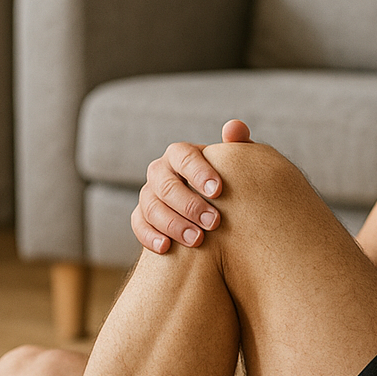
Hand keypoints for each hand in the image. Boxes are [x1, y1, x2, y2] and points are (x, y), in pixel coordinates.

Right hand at [131, 120, 252, 252]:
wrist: (216, 212)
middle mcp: (160, 172)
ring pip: (151, 206)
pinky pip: (139, 225)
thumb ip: (238, 145)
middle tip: (214, 222)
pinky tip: (167, 248)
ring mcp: (148, 194)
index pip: (183, 156)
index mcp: (180, 154)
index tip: (219, 191)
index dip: (199, 172)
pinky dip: (149, 236)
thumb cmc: (228, 184)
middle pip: (166, 185)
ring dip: (173, 224)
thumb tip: (235, 127)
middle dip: (189, 204)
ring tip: (197, 239)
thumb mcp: (235, 165)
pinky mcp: (142, 217)